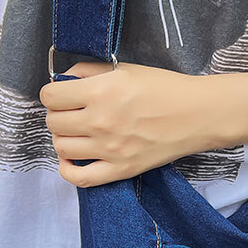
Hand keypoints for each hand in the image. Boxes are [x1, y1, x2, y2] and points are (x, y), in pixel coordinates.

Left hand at [40, 61, 225, 186]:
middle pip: (53, 122)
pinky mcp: (120, 169)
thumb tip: (64, 80)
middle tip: (74, 113)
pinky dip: (68, 170)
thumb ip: (90, 71)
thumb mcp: (125, 69)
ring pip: (61, 148)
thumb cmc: (165, 89)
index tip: (63, 95)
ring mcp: (109, 149)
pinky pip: (79, 178)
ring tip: (78, 133)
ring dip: (64, 139)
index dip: (53, 94)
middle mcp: (100, 121)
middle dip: (59, 115)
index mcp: (100, 91)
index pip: (50, 96)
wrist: (197, 115)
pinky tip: (73, 160)